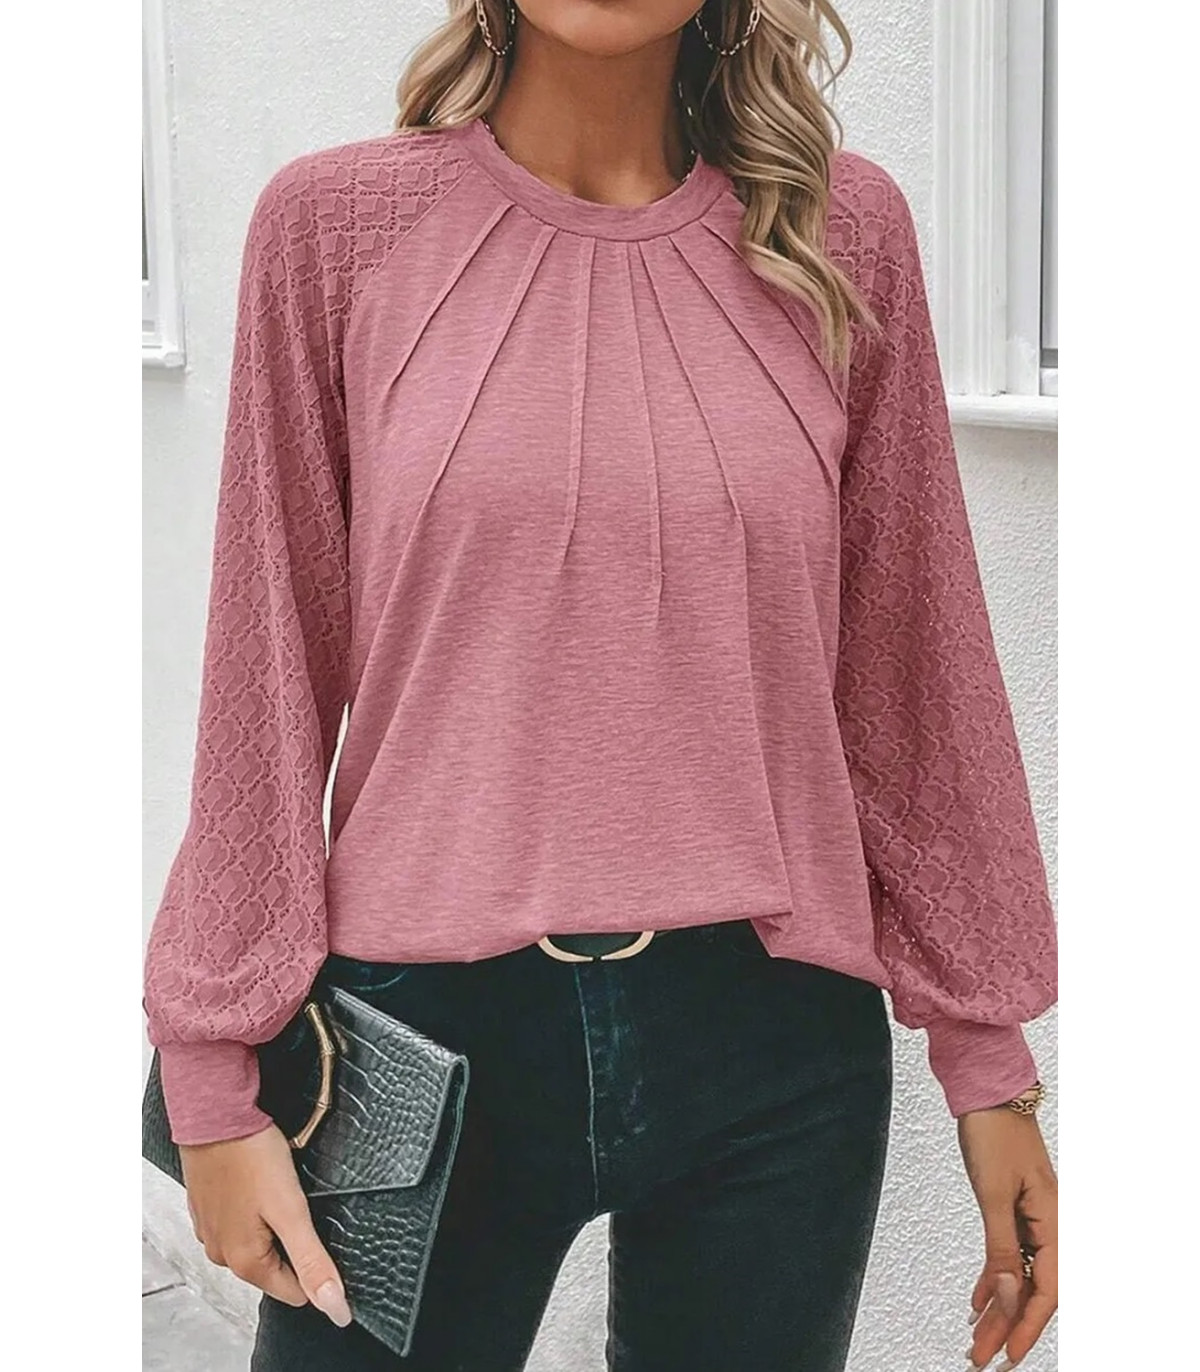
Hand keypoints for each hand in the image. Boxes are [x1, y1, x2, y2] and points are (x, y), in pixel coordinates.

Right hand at [180, 1122, 351, 1326]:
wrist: (215, 1115)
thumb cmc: (251, 1156)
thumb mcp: (292, 1211)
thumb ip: (312, 1261)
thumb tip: (334, 1307)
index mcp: (245, 1262)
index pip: (294, 1291)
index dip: (316, 1267)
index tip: (319, 1232)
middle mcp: (222, 1253)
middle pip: (276, 1266)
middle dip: (293, 1240)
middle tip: (298, 1203)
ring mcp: (211, 1230)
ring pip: (257, 1242)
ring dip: (273, 1222)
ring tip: (278, 1189)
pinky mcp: (207, 1208)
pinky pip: (239, 1220)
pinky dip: (254, 1207)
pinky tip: (259, 1182)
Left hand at [957, 1104, 1057, 1368]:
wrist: (986, 1091)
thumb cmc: (994, 1131)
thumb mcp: (993, 1194)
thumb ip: (1000, 1247)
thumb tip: (1008, 1295)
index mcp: (1053, 1222)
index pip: (1046, 1290)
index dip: (1027, 1326)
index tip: (1008, 1354)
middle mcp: (1047, 1223)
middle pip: (1031, 1287)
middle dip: (1008, 1325)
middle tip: (983, 1355)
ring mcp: (1030, 1215)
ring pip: (1018, 1274)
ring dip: (999, 1307)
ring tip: (977, 1337)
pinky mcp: (1012, 1207)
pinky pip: (1007, 1254)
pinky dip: (994, 1278)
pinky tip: (979, 1299)